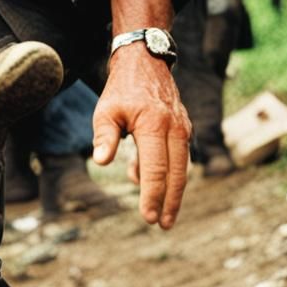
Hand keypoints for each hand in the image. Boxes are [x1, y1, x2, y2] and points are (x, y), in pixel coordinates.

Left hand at [92, 42, 190, 228]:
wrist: (145, 61)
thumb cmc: (121, 88)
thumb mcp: (105, 109)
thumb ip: (104, 136)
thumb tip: (102, 161)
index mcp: (153, 124)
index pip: (156, 168)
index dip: (153, 195)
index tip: (149, 217)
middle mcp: (174, 128)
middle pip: (176, 173)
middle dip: (170, 202)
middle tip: (162, 225)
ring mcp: (183, 128)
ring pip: (182, 167)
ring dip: (173, 191)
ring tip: (162, 213)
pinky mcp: (185, 128)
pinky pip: (180, 156)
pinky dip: (170, 172)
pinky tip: (147, 177)